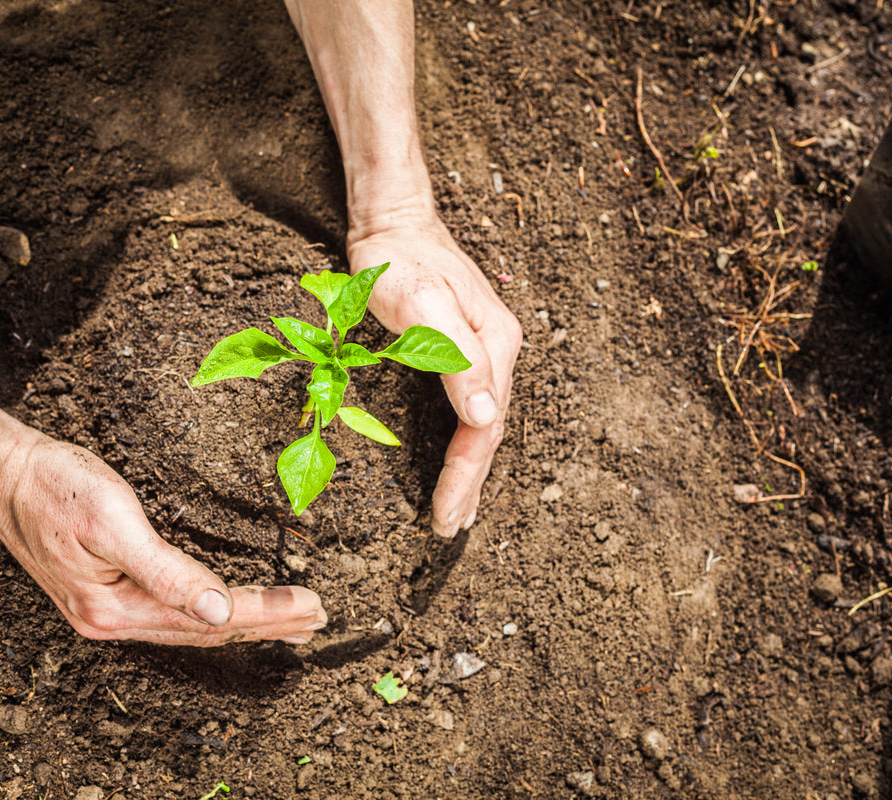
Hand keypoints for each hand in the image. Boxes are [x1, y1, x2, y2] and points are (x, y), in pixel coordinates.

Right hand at [0, 434, 326, 645]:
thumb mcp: (113, 521)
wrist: (3, 472)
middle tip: (317, 617)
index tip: (310, 605)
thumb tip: (218, 609)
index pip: (212, 619)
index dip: (266, 613)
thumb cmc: (54, 487)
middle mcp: (113, 619)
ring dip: (246, 623)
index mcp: (116, 608)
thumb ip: (166, 571)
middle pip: (208, 630)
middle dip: (267, 624)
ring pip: (194, 626)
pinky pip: (174, 614)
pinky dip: (213, 614)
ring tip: (291, 622)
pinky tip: (229, 611)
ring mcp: (109, 610)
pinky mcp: (109, 593)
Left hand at [348, 215, 521, 537]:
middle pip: (489, 433)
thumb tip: (487, 419)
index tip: (444, 516)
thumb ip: (456, 358)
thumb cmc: (399, 259)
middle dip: (470, 485)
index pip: (484, 429)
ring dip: (471, 471)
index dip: (464, 477)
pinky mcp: (463, 348)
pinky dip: (465, 444)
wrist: (393, 221)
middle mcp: (498, 351)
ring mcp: (484, 349)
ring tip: (457, 511)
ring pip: (483, 424)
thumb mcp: (422, 304)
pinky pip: (471, 408)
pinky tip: (458, 461)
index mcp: (495, 346)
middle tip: (447, 529)